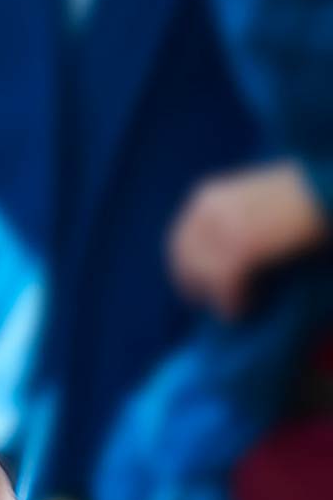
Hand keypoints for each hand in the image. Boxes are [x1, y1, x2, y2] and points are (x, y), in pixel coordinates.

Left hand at [168, 161, 330, 318]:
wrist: (327, 191)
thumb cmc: (302, 195)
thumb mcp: (254, 201)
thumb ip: (233, 222)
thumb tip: (224, 256)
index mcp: (206, 197)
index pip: (180, 242)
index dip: (191, 269)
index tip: (206, 288)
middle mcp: (206, 210)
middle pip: (183, 261)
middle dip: (200, 286)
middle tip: (222, 303)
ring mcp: (222, 228)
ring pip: (203, 277)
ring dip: (219, 297)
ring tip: (241, 308)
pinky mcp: (243, 247)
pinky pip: (225, 285)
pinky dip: (233, 302)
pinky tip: (247, 308)